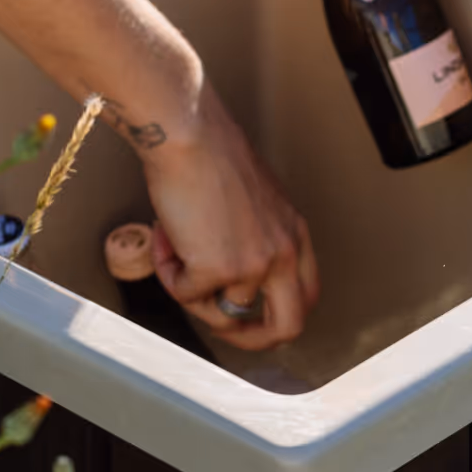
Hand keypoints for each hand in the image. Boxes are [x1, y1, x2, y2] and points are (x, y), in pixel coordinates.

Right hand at [141, 82, 320, 350]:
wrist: (188, 132)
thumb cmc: (210, 154)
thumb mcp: (254, 202)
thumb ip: (253, 238)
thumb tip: (225, 277)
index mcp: (295, 234)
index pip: (305, 295)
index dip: (278, 315)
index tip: (251, 316)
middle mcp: (283, 253)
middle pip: (287, 326)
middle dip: (253, 338)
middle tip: (223, 329)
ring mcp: (254, 265)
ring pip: (222, 313)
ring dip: (191, 290)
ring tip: (175, 246)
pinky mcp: (218, 268)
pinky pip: (185, 295)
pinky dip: (167, 272)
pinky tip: (166, 235)